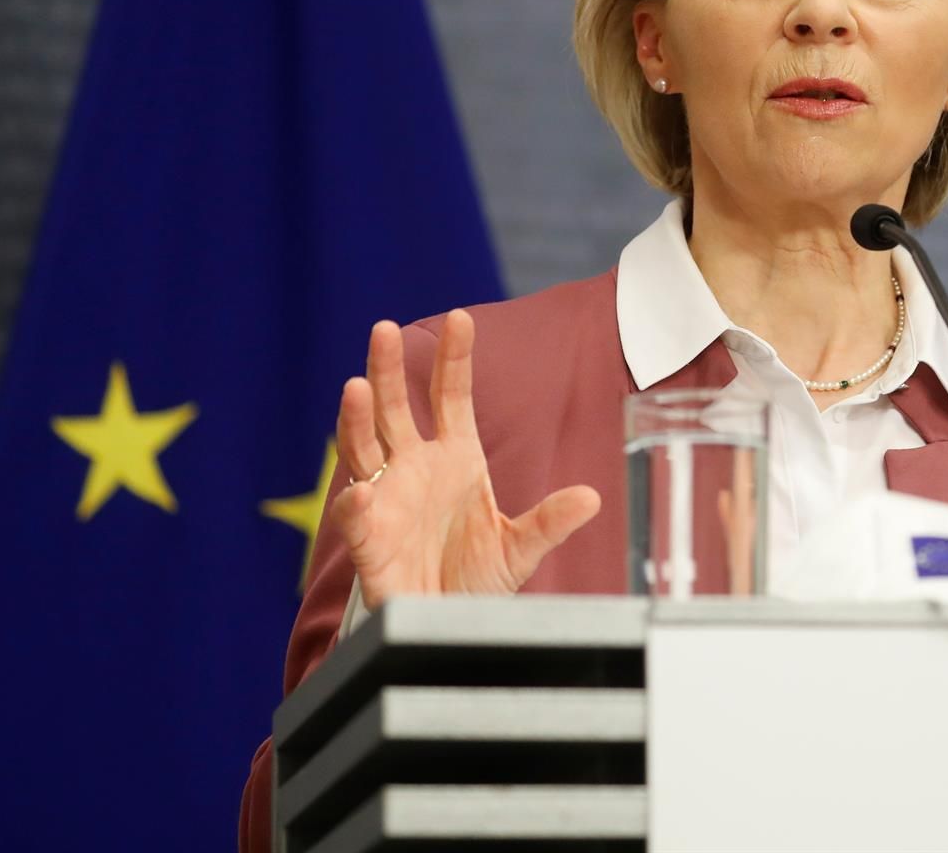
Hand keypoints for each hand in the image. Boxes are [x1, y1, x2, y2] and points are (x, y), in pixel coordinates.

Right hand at [328, 309, 600, 608]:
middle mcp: (414, 470)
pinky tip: (360, 491)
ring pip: (364, 450)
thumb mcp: (520, 549)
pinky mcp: (371, 544)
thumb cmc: (474, 582)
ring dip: (357, 420)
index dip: (453, 359)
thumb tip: (592, 496)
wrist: (447, 628)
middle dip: (387, 370)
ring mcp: (388, 501)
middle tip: (383, 329)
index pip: (449, 396)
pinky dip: (357, 504)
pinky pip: (358, 519)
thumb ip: (550, 522)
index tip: (460, 318)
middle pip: (395, 409)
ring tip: (355, 386)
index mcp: (454, 459)